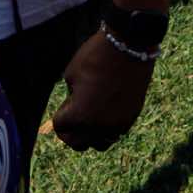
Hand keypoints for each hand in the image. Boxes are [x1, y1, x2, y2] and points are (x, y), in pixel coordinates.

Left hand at [49, 30, 155, 151]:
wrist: (128, 48)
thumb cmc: (94, 58)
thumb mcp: (71, 76)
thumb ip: (71, 98)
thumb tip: (74, 108)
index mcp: (81, 115)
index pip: (61, 128)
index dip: (60, 116)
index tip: (66, 102)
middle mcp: (100, 126)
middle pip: (79, 144)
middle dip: (71, 132)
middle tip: (72, 115)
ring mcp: (118, 124)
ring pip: (99, 143)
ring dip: (90, 134)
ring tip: (89, 115)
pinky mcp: (132, 118)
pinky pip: (115, 133)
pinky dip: (106, 128)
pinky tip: (104, 111)